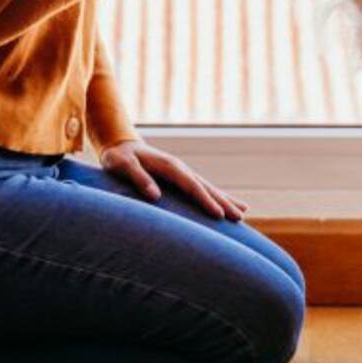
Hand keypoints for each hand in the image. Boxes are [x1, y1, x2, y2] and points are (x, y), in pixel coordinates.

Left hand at [98, 139, 248, 220]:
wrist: (120, 145)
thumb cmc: (119, 157)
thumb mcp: (122, 165)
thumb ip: (138, 178)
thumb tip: (156, 196)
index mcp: (169, 166)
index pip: (191, 185)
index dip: (205, 200)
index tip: (219, 214)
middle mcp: (180, 168)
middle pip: (205, 186)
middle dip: (223, 202)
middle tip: (239, 217)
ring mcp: (182, 172)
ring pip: (208, 187)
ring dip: (224, 200)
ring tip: (242, 213)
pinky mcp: (180, 178)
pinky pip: (202, 188)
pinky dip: (216, 196)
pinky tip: (227, 205)